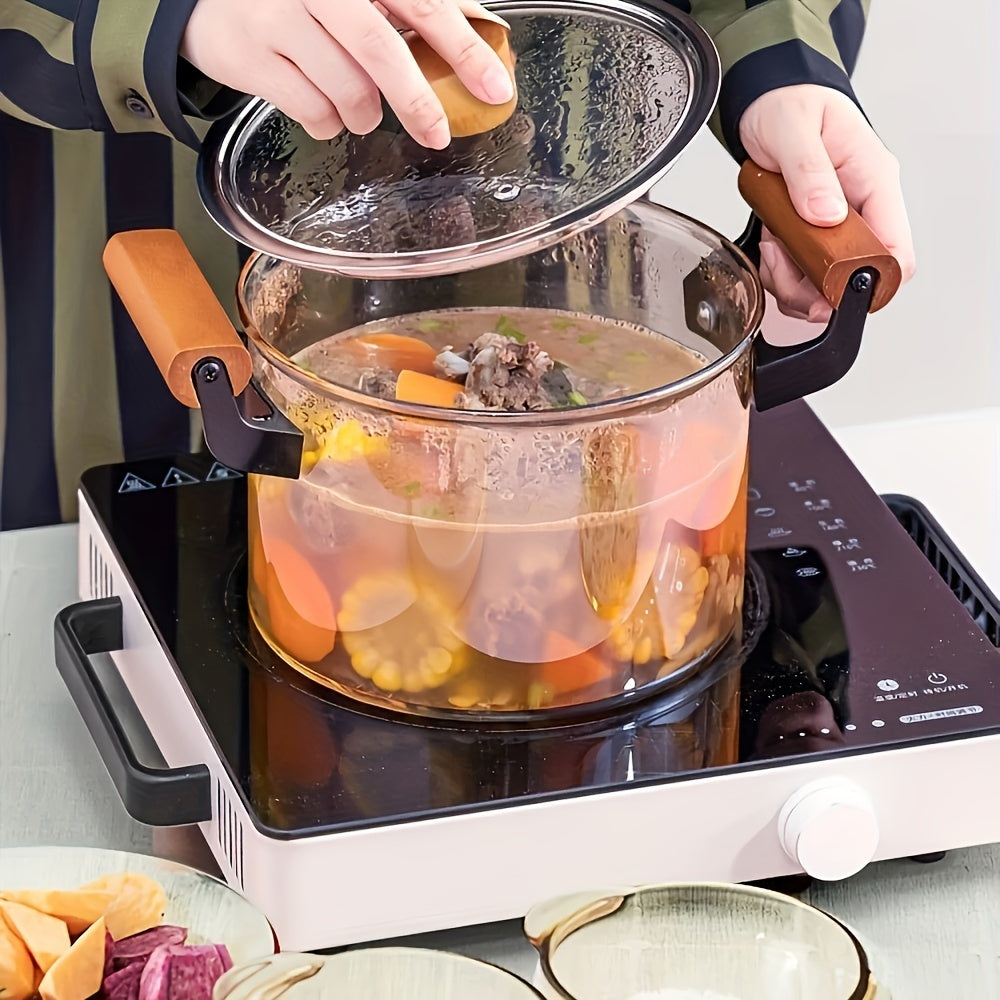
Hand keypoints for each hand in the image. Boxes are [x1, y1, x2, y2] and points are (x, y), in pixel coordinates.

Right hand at [180, 0, 515, 148]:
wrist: (212, 4)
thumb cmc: (305, 2)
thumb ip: (413, 9)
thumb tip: (483, 41)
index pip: (424, 4)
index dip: (465, 49)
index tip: (494, 88)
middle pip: (381, 49)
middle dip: (417, 101)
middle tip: (437, 134)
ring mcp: (279, 17)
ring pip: (347, 90)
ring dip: (364, 115)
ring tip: (359, 108)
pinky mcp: (252, 57)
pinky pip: (312, 112)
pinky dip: (328, 124)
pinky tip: (322, 107)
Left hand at [739, 85, 915, 321]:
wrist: (765, 101)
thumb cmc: (788, 103)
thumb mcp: (793, 128)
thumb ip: (809, 171)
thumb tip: (828, 212)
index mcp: (873, 179)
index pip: (896, 248)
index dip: (871, 281)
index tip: (834, 290)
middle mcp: (859, 206)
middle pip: (857, 277)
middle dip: (817, 289)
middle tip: (787, 270)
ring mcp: (835, 224)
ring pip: (825, 283)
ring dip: (792, 282)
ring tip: (773, 250)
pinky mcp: (810, 233)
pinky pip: (800, 272)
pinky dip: (780, 273)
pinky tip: (770, 247)